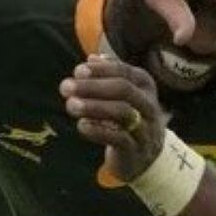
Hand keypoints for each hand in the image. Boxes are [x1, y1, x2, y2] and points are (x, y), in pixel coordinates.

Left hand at [60, 55, 164, 182]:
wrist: (144, 158)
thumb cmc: (128, 119)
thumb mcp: (123, 96)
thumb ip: (109, 76)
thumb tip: (92, 58)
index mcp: (145, 87)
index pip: (125, 72)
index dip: (102, 70)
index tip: (78, 71)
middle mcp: (149, 105)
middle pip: (124, 89)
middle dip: (93, 86)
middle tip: (66, 87)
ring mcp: (145, 128)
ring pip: (123, 112)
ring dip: (93, 107)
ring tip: (70, 105)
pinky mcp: (136, 150)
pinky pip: (119, 138)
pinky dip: (98, 131)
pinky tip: (81, 126)